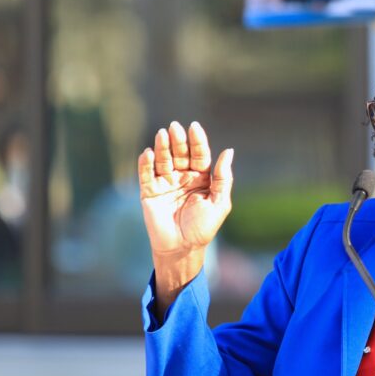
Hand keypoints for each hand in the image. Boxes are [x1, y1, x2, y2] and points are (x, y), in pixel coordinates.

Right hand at [138, 120, 233, 256]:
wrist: (182, 248)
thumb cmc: (203, 228)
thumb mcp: (219, 203)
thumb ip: (223, 178)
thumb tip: (228, 151)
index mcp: (201, 178)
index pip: (199, 155)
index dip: (197, 141)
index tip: (194, 127)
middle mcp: (183, 177)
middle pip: (180, 154)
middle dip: (178, 140)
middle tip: (175, 127)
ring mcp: (166, 183)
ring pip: (163, 160)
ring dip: (162, 147)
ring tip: (162, 135)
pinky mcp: (150, 192)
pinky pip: (146, 174)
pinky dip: (146, 163)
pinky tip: (148, 153)